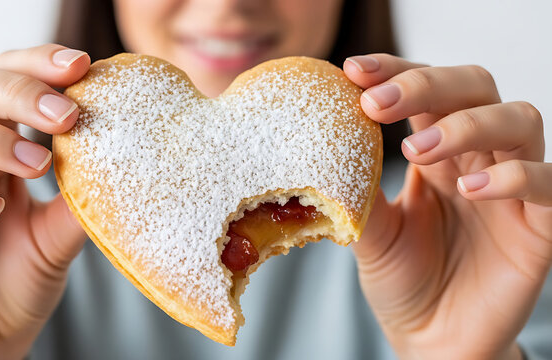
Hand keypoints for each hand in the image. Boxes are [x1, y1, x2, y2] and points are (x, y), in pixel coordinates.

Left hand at [344, 54, 550, 359]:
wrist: (431, 339)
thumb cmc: (402, 281)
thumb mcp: (369, 232)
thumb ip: (354, 191)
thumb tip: (315, 153)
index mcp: (435, 153)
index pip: (426, 91)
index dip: (395, 72)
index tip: (354, 70)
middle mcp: (477, 159)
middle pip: (475, 87)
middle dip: (426, 84)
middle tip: (378, 102)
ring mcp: (512, 188)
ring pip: (518, 121)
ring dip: (466, 123)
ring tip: (417, 149)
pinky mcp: (540, 226)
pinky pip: (548, 183)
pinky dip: (514, 176)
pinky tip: (469, 189)